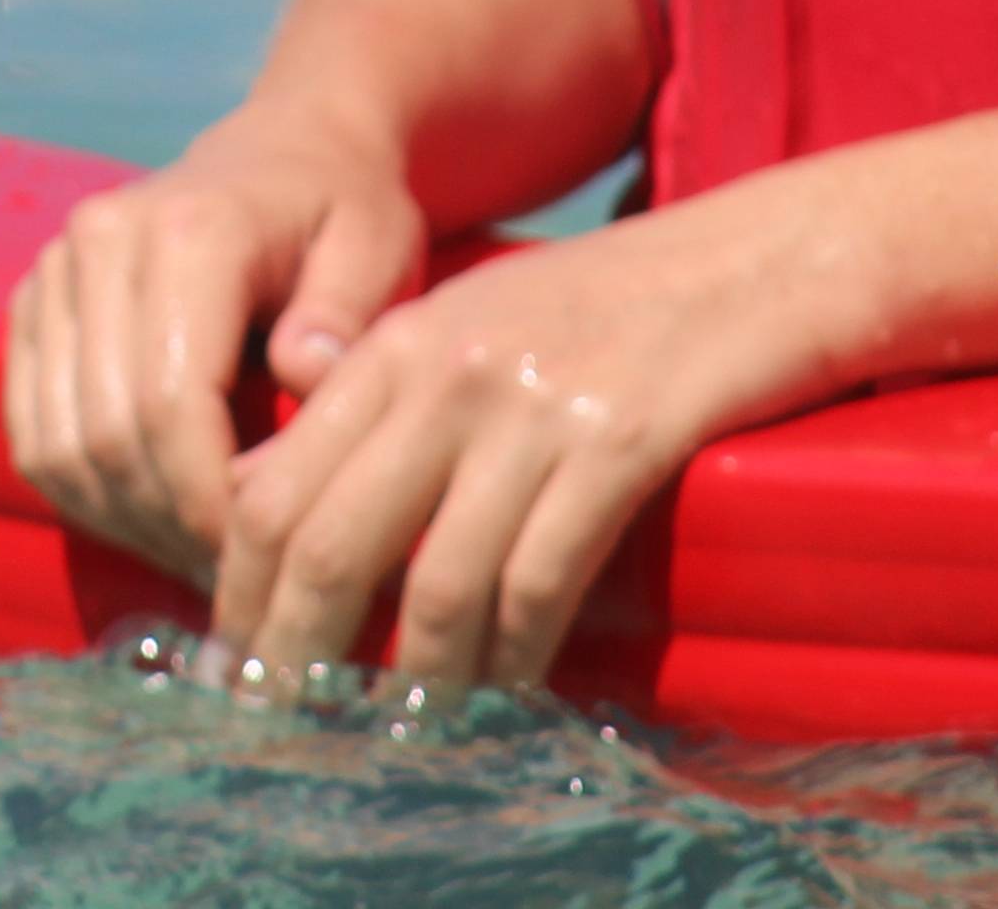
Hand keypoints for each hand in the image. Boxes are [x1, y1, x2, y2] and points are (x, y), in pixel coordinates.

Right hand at [4, 104, 427, 586]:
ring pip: (56, 445)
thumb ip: (347, 315)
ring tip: (197, 556)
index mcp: (189, 229)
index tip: (266, 555)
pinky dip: (83, 493)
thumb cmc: (345, 209)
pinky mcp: (32, 303)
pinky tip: (151, 517)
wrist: (284, 148)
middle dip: (169, 526)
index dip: (208, 501)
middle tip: (238, 578)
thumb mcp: (379, 246)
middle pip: (106, 433)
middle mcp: (100, 242)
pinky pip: (32, 432)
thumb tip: (303, 378)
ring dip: (123, 522)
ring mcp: (54, 270)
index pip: (170, 402)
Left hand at [206, 180, 854, 702]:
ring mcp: (529, 410)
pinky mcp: (618, 444)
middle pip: (327, 544)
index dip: (240, 593)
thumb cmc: (617, 307)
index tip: (232, 666)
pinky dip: (514, 662)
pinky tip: (505, 702)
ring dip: (411, 684)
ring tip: (396, 743)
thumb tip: (289, 517)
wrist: (765, 255)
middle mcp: (443, 375)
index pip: (269, 487)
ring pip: (434, 585)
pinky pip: (539, 585)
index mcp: (393, 348)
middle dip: (294, 655)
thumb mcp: (477, 328)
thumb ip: (387, 407)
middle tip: (284, 732)